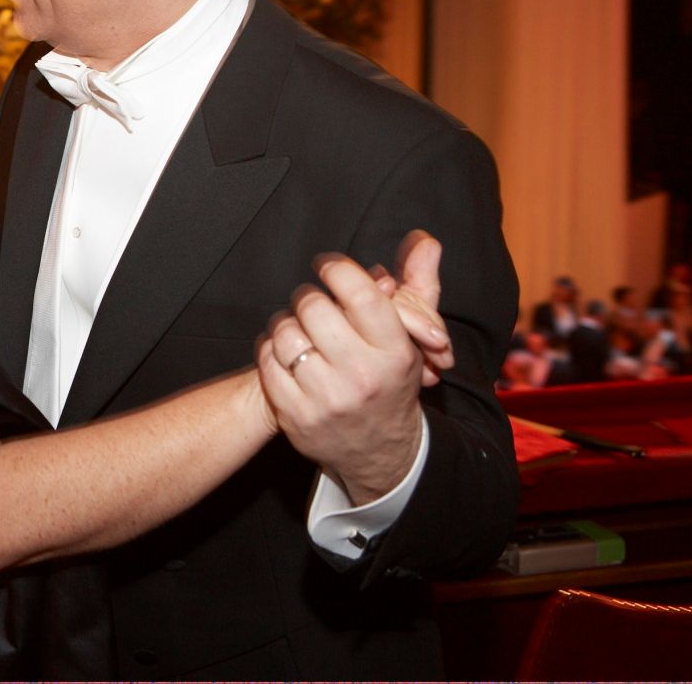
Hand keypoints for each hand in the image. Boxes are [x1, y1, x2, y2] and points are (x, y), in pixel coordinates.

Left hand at [255, 231, 444, 506]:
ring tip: (298, 328)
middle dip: (309, 296)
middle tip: (312, 301)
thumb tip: (425, 238)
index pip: (359, 292)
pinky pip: (266, 361)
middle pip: (313, 307)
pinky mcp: (295, 415)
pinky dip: (269, 349)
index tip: (327, 265)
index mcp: (395, 352)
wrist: (380, 452)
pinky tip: (284, 351)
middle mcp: (361, 376)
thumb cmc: (392, 381)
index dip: (336, 268)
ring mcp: (326, 398)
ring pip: (284, 332)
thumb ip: (418, 285)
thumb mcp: (413, 339)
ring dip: (285, 323)